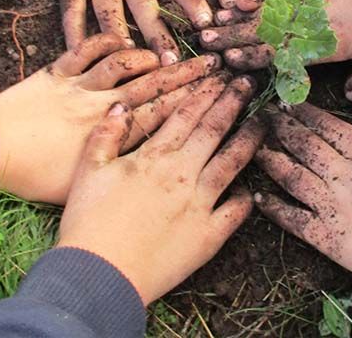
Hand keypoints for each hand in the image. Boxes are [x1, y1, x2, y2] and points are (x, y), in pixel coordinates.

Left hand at [0, 33, 220, 203]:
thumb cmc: (35, 179)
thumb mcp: (83, 184)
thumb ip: (121, 168)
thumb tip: (156, 167)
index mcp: (111, 136)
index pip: (163, 114)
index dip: (194, 102)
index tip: (220, 92)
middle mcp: (100, 106)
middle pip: (152, 86)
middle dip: (187, 75)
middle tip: (214, 64)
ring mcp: (79, 86)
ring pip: (124, 65)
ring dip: (149, 57)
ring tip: (171, 54)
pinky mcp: (56, 72)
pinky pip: (85, 49)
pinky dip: (105, 41)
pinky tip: (122, 39)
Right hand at [56, 73, 264, 303]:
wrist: (98, 276)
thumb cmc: (87, 223)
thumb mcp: (88, 171)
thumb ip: (106, 135)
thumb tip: (120, 106)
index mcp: (154, 156)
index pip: (186, 113)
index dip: (205, 91)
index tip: (221, 75)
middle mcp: (182, 173)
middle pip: (214, 129)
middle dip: (233, 102)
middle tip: (249, 83)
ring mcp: (200, 203)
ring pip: (232, 162)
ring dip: (249, 139)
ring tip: (263, 122)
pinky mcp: (208, 235)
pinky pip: (235, 211)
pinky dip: (246, 197)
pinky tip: (252, 187)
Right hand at [199, 0, 351, 100]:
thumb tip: (349, 94)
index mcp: (327, 39)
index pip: (280, 52)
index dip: (253, 58)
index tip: (229, 62)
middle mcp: (313, 15)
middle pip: (265, 28)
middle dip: (234, 36)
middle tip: (205, 42)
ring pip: (269, 7)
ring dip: (241, 15)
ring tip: (216, 20)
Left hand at [255, 101, 351, 276]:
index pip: (329, 128)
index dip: (307, 114)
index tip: (289, 102)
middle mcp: (342, 175)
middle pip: (306, 147)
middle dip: (283, 128)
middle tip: (264, 114)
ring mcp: (330, 205)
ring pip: (294, 177)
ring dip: (273, 161)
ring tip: (256, 148)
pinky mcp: (325, 235)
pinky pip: (293, 219)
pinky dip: (274, 208)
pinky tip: (258, 197)